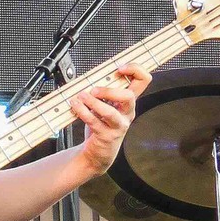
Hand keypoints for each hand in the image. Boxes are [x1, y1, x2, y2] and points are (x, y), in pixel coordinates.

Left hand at [71, 63, 149, 178]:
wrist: (96, 152)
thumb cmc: (101, 125)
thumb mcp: (106, 105)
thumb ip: (104, 90)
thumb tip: (93, 74)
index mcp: (129, 101)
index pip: (144, 80)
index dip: (135, 70)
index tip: (119, 67)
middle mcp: (127, 112)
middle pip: (129, 96)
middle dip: (109, 90)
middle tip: (93, 90)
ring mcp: (118, 125)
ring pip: (111, 112)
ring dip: (93, 102)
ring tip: (81, 97)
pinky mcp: (106, 136)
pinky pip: (94, 122)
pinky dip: (82, 111)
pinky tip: (75, 105)